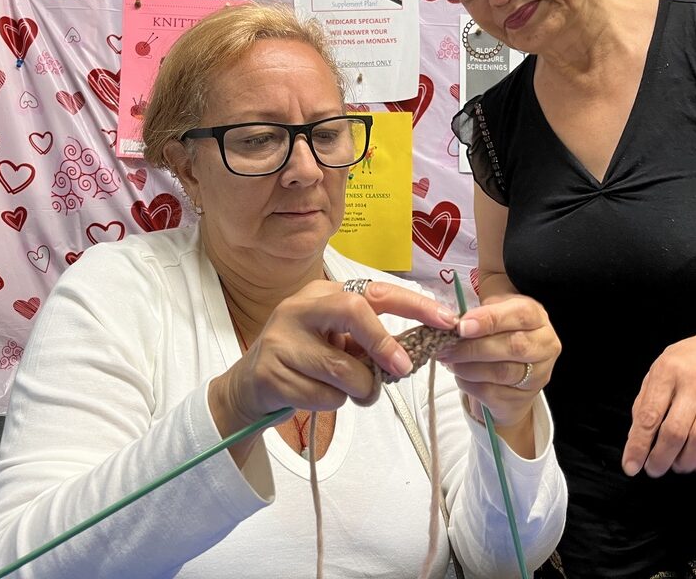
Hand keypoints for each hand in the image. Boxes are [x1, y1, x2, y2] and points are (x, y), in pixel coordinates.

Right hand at [217, 280, 458, 427]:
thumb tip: (415, 351)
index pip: (375, 291)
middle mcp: (299, 308)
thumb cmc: (306, 360)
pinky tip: (317, 397)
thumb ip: (369, 340)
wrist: (249, 386)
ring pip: (343, 368)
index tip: (446, 320)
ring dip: (360, 389)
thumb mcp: (336, 342)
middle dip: (384, 343)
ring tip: (352, 391)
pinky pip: (322, 396)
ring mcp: (281, 339)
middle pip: (354, 311)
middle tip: (402, 368)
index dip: (414, 304)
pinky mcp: (270, 373)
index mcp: (322, 293)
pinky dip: (332, 403)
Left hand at [437, 294, 559, 428]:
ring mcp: (537, 375)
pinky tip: (459, 374)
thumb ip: (478, 309)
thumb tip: (451, 318)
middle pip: (514, 347)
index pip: (521, 315)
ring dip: (468, 366)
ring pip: (501, 372)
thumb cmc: (497, 334)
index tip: (462, 325)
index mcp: (537, 317)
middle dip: (474, 347)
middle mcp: (545, 346)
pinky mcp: (522, 399)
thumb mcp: (491, 311)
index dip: (490, 319)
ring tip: (449, 359)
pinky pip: (492, 393)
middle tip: (447, 346)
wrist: (506, 371)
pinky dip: (468, 383)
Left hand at [621, 332, 695, 476]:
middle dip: (661, 458)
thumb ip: (644, 404)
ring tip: (676, 466)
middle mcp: (694, 383)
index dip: (638, 445)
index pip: (649, 415)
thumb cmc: (685, 364)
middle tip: (654, 470)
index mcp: (667, 372)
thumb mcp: (657, 372)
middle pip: (676, 431)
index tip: (631, 466)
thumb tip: (635, 441)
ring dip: (686, 462)